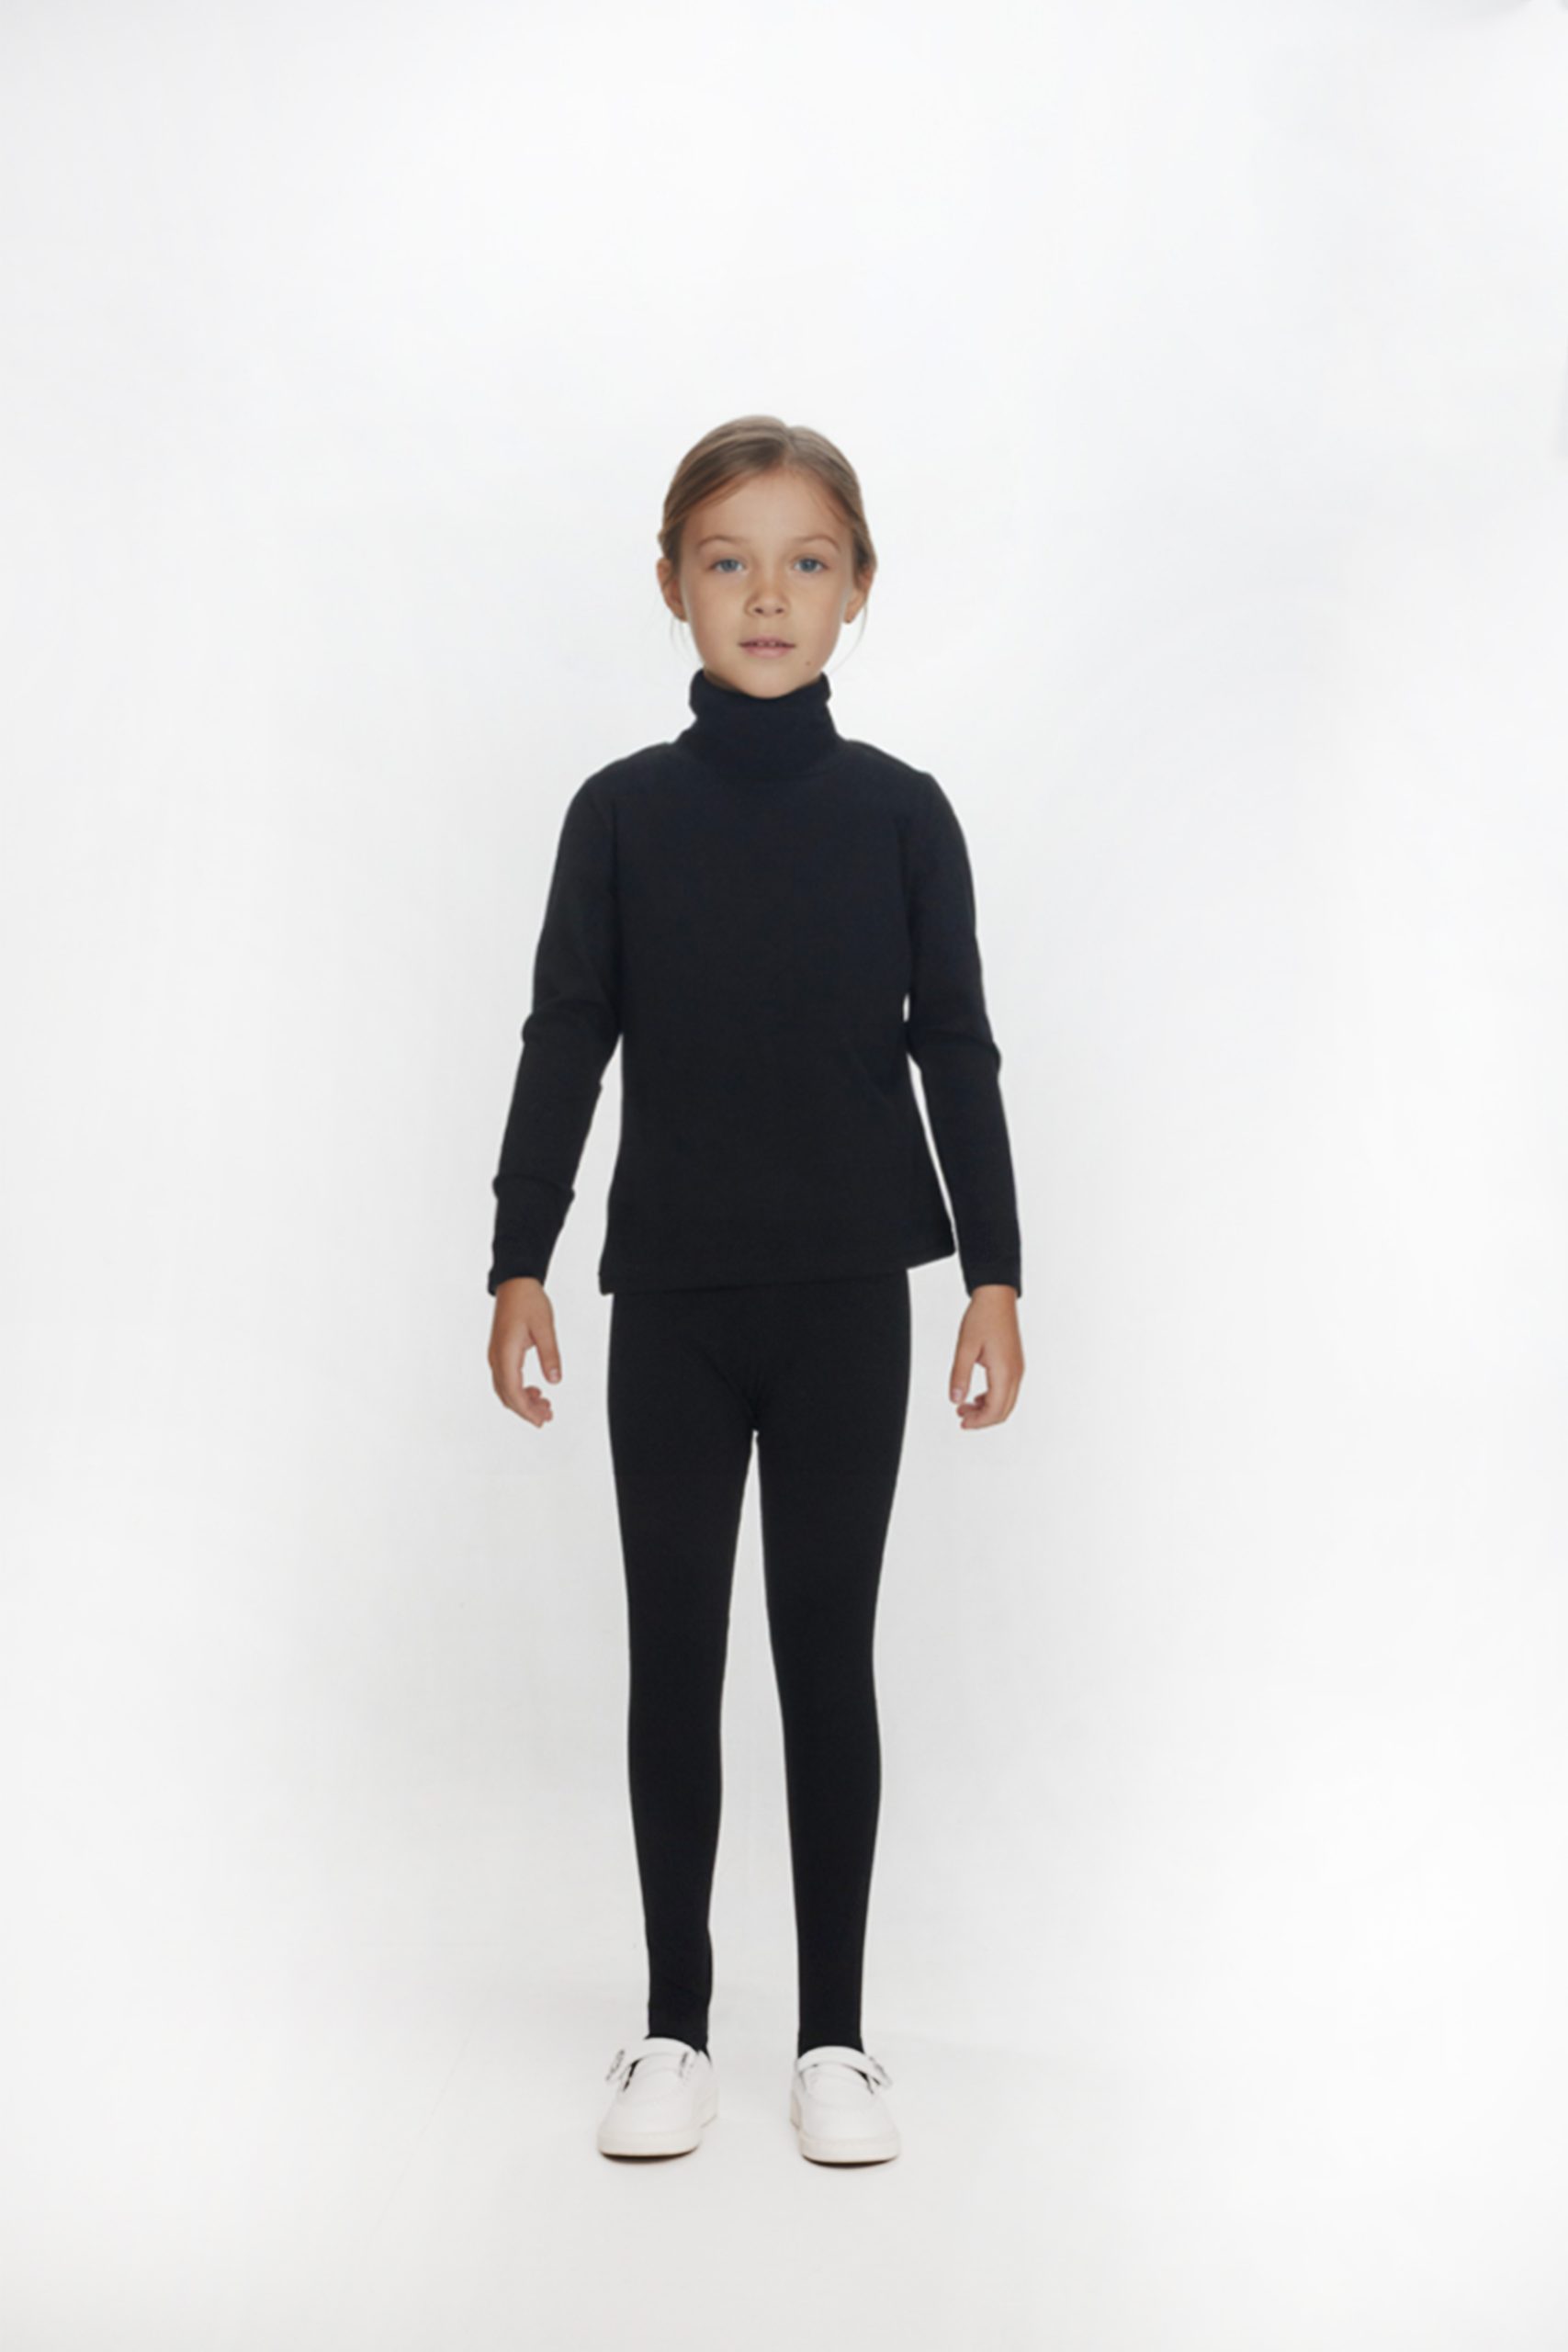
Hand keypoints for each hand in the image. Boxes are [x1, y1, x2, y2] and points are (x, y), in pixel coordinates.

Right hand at [489, 1276, 561, 1426]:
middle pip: (506, 1395)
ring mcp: (496, 1355)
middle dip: (526, 1410)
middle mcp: (496, 1357)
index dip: (526, 1410)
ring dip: (523, 1401)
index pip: (513, 1391)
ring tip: (544, 1406)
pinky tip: (535, 1390)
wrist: (515, 1282)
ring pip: (505, 1389)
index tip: (541, 1420)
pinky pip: (506, 1379)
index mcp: (505, 1353)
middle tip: (548, 1416)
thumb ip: (550, 1355)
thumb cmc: (528, 1300)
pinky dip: (519, 1390)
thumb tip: (555, 1380)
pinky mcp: (500, 1351)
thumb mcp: (545, 1328)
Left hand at [948, 1285, 1022, 1428]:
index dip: (978, 1422)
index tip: (962, 1422)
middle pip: (1003, 1411)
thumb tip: (955, 1399)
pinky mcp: (1015, 1364)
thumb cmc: (983, 1317)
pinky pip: (1007, 1390)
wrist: (997, 1297)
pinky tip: (977, 1396)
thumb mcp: (965, 1348)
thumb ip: (959, 1376)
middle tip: (962, 1418)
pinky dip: (992, 1398)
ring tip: (965, 1407)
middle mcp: (1015, 1373)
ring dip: (987, 1409)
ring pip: (1006, 1402)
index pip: (994, 1409)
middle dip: (982, 1419)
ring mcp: (1017, 1369)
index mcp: (1004, 1371)